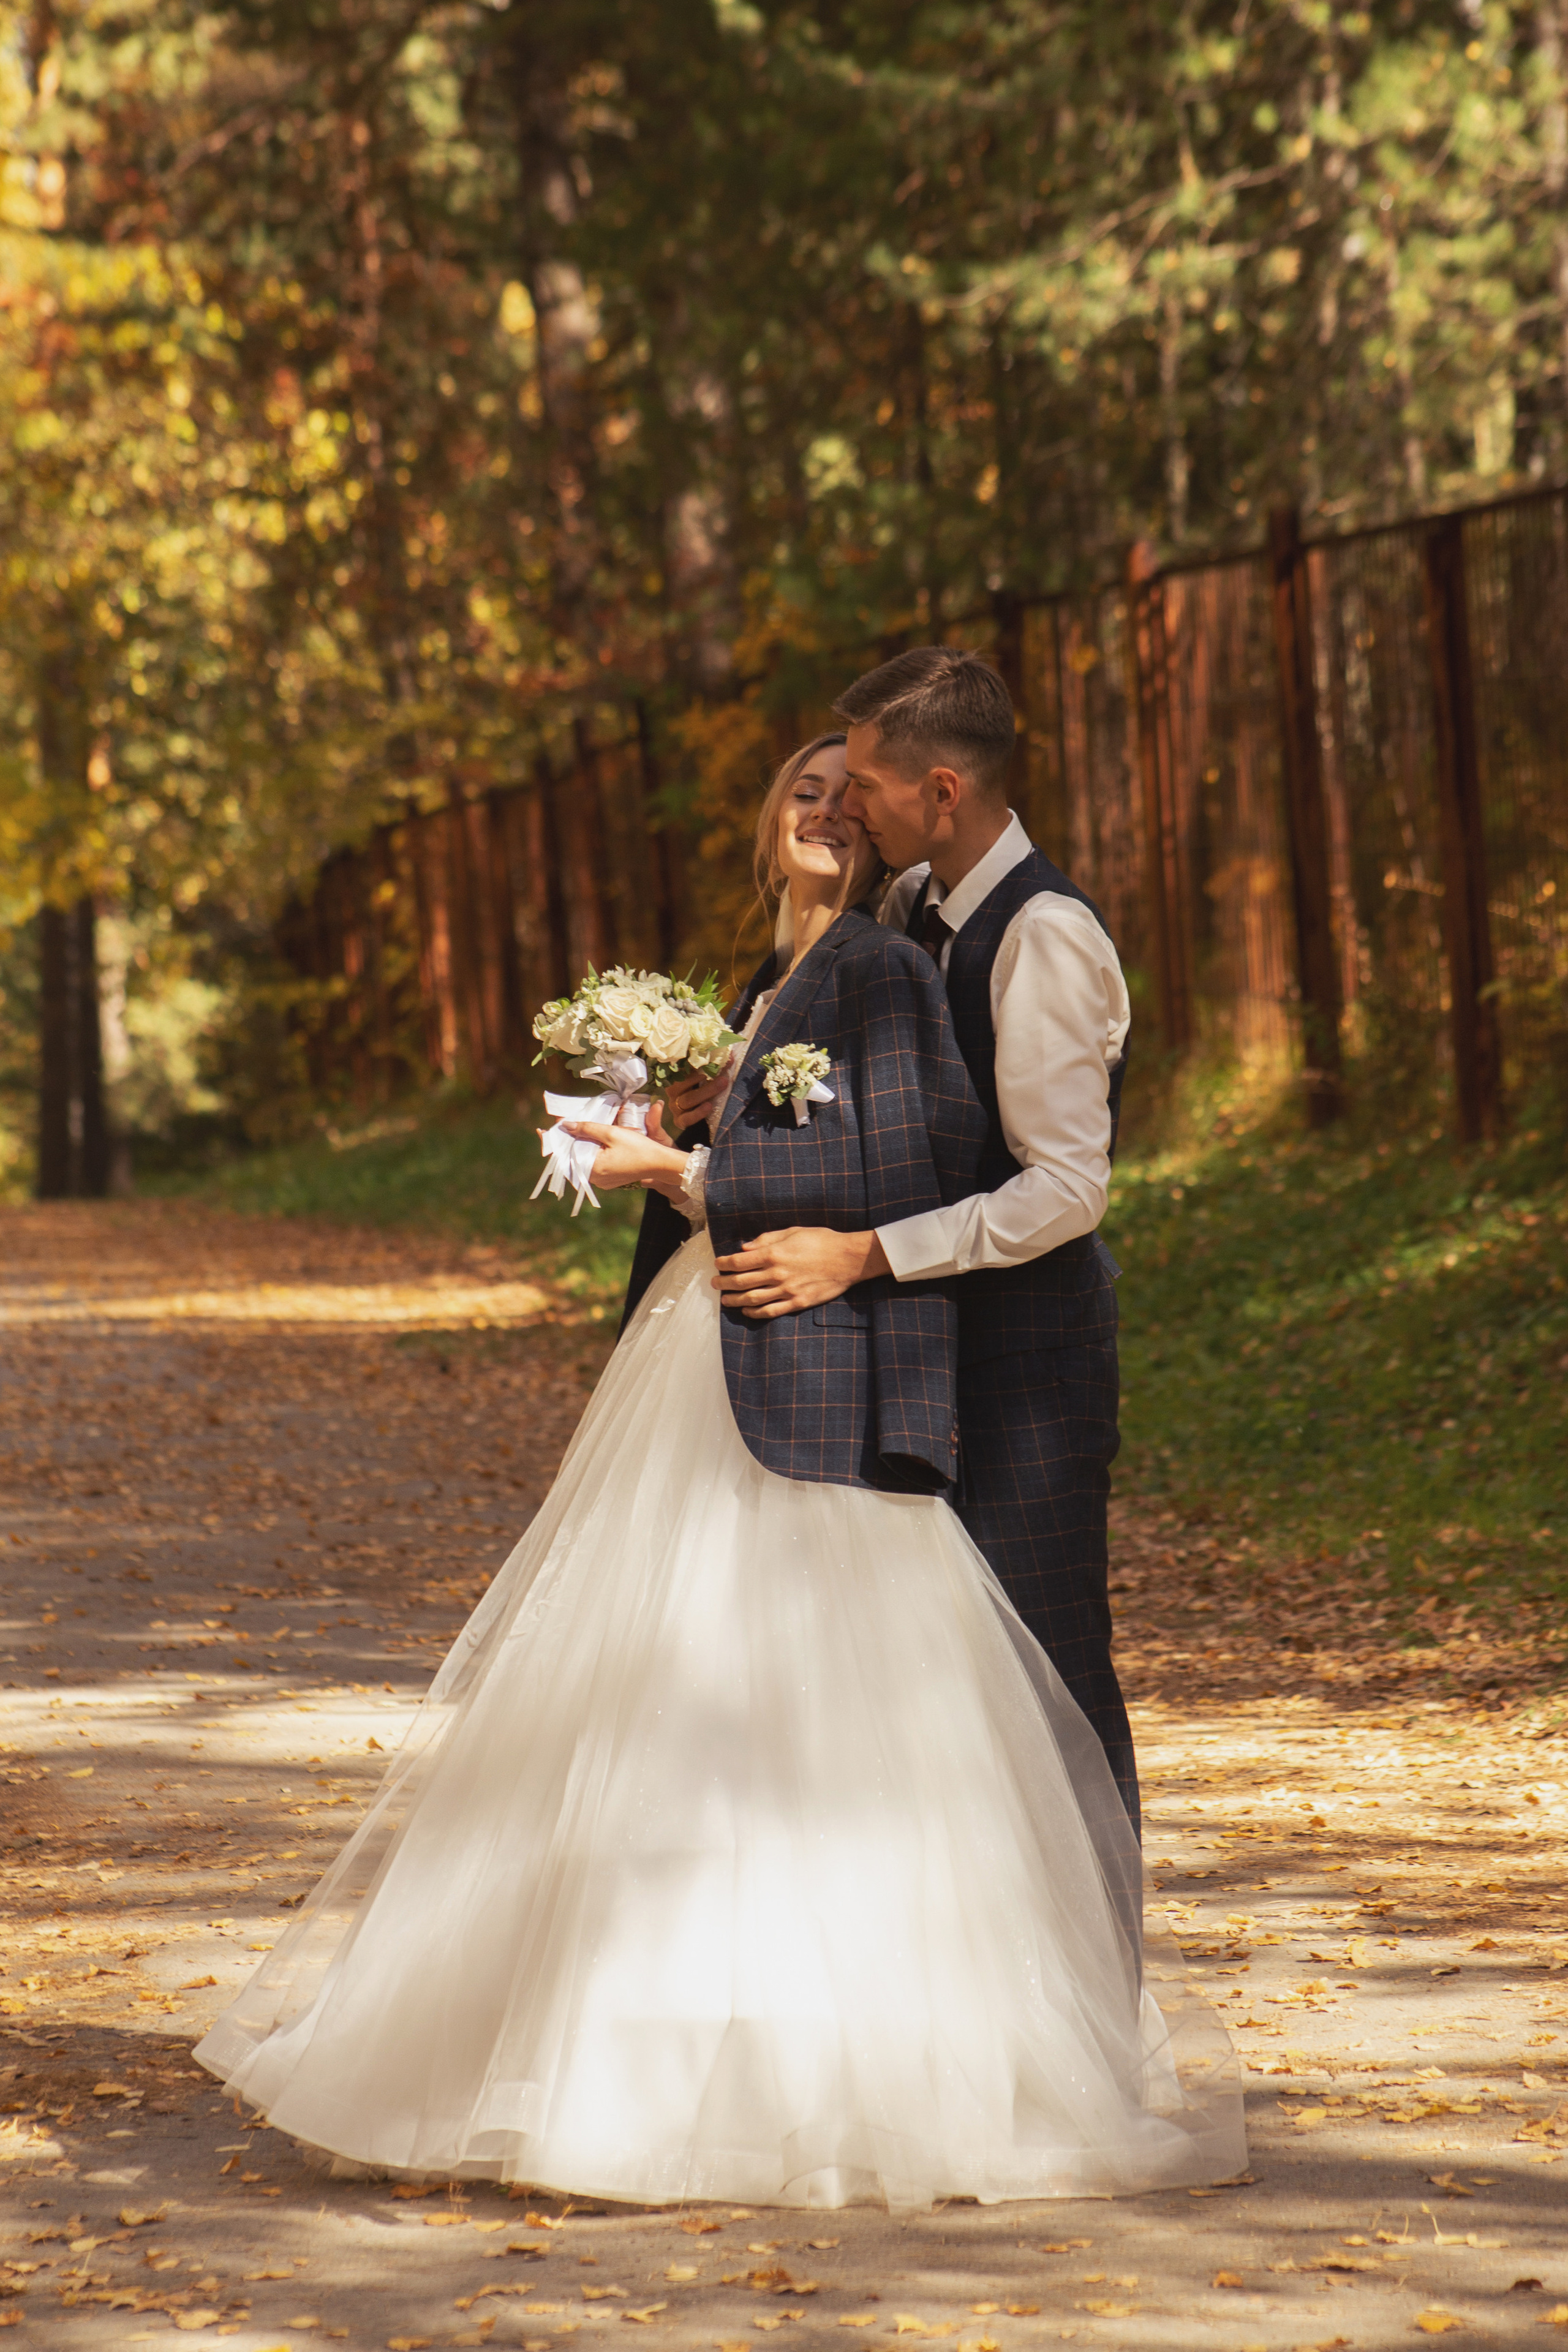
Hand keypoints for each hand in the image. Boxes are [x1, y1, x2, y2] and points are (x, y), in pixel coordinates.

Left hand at [552, 1109, 687, 1193]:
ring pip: (583, 1162)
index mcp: (593, 1169)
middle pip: (573, 1158)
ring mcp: (602, 1182)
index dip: (554, 1142)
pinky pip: (594, 1167)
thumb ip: (587, 1128)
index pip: (565, 1155)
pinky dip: (592, 1155)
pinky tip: (595, 1143)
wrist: (660, 1163)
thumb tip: (565, 1125)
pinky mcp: (610, 1181)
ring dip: (581, 1147)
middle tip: (563, 1126)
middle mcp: (594, 1179)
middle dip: (569, 1142)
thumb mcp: (611, 1133)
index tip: (541, 1131)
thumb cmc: (638, 1148)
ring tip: (579, 1131)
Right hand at [666, 1055, 730, 1134]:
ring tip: (722, 1083)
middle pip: (685, 1081)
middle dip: (704, 1072)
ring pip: (688, 1099)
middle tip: (722, 1069)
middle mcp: (674, 1090)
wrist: (699, 1120)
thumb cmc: (703, 1091)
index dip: (696, 1060)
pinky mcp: (679, 1121)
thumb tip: (730, 1055)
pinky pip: (687, 1118)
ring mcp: (675, 1106)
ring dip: (706, 1091)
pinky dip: (698, 1113)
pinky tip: (709, 1106)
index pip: (683, 1066)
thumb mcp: (706, 1078)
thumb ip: (713, 1067)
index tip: (709, 1053)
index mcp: (677, 1077)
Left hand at [713, 1227, 890, 1318]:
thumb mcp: (793, 1232)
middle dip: (723, 1283)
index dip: (724, 1263)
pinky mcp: (797, 1302)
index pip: (739, 1261)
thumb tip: (744, 1248)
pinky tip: (747, 1310)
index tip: (717, 1264)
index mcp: (774, 1254)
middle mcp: (777, 1274)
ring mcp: (787, 1291)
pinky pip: (771, 1311)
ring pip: (752, 1299)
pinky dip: (755, 1312)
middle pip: (741, 1282)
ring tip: (725, 1300)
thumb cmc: (822, 1240)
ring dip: (734, 1300)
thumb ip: (766, 1240)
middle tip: (714, 1283)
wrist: (848, 1259)